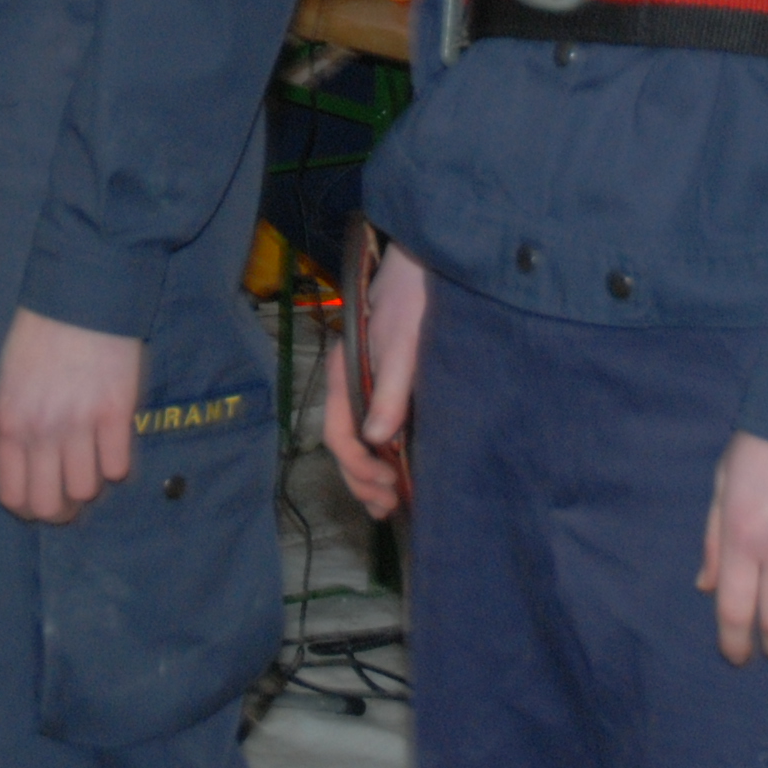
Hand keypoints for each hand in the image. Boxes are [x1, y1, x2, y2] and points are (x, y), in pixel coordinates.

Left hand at [0, 307, 140, 524]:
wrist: (81, 292)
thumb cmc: (40, 334)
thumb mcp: (9, 381)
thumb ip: (17, 427)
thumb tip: (31, 467)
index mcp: (9, 423)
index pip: (13, 496)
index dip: (29, 509)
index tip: (41, 502)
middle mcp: (42, 430)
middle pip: (50, 505)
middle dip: (62, 510)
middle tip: (71, 496)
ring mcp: (81, 423)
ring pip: (86, 490)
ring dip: (91, 483)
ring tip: (93, 463)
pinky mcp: (117, 413)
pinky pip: (118, 467)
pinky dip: (116, 463)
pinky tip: (112, 443)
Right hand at [320, 233, 428, 518]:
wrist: (428, 259)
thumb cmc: (413, 296)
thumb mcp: (403, 343)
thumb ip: (389, 390)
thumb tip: (375, 439)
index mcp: (344, 373)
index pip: (339, 434)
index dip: (359, 468)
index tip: (388, 486)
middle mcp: (349, 381)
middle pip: (345, 443)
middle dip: (362, 479)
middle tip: (389, 507)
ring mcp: (366, 380)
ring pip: (359, 436)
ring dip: (370, 472)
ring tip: (390, 501)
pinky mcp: (387, 378)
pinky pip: (375, 423)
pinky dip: (383, 452)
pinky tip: (398, 466)